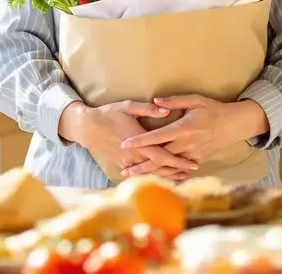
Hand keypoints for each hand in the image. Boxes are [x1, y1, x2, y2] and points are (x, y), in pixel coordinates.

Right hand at [60, 100, 197, 179]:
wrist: (88, 128)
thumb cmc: (109, 114)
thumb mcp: (128, 106)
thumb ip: (148, 108)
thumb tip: (166, 110)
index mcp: (140, 141)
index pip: (163, 155)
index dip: (179, 161)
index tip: (193, 163)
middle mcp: (135, 155)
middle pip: (160, 167)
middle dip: (177, 170)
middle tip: (192, 169)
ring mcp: (128, 161)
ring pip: (150, 172)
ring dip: (166, 174)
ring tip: (181, 175)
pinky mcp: (122, 164)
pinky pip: (139, 172)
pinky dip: (152, 175)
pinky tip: (161, 175)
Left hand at [118, 95, 267, 176]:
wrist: (233, 125)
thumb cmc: (212, 109)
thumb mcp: (194, 100)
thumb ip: (174, 101)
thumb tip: (155, 101)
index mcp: (183, 128)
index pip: (157, 136)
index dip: (140, 141)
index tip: (125, 144)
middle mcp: (186, 144)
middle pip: (159, 157)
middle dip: (141, 163)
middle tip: (123, 168)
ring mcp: (192, 154)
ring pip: (168, 166)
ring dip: (150, 171)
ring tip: (134, 175)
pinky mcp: (197, 160)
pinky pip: (179, 169)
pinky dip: (166, 173)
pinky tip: (153, 176)